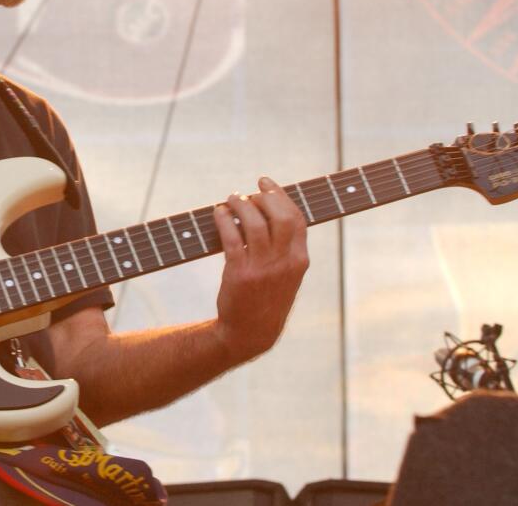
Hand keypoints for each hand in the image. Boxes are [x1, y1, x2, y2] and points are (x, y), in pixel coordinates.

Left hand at [211, 177, 308, 363]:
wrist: (251, 332)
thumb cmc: (268, 298)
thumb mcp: (288, 275)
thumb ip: (286, 247)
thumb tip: (271, 210)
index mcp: (299, 260)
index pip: (296, 218)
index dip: (281, 196)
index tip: (267, 185)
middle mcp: (284, 262)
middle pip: (279, 216)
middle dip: (264, 196)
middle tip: (250, 189)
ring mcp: (262, 268)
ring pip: (254, 222)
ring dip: (241, 204)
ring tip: (231, 199)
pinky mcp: (240, 274)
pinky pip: (231, 237)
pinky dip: (224, 220)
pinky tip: (218, 213)